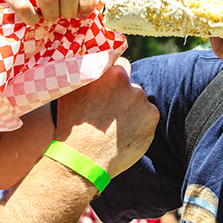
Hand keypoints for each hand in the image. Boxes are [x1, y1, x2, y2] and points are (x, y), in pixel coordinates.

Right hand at [0, 0, 95, 24]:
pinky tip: (30, 21)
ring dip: (50, 15)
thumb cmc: (31, 4)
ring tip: (43, 18)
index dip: (85, 3)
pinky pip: (25, 6)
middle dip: (69, 10)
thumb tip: (99, 11)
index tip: (79, 15)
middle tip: (60, 18)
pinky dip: (31, 19)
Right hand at [55, 58, 158, 177]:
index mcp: (110, 73)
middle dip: (123, 94)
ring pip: (139, 101)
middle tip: (109, 112)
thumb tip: (87, 64)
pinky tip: (123, 135)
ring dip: (132, 110)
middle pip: (130, 84)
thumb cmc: (71, 125)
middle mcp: (129, 83)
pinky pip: (147, 117)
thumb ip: (85, 74)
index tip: (109, 89)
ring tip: (113, 128)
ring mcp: (142, 101)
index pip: (121, 64)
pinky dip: (140, 124)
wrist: (82, 158)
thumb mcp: (71, 92)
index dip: (114, 78)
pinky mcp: (152, 118)